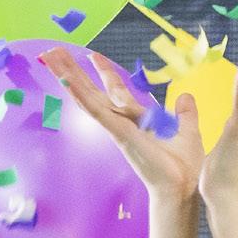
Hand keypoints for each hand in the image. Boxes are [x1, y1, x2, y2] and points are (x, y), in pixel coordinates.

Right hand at [45, 49, 203, 202]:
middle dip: (73, 70)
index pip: (116, 91)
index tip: (94, 55)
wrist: (181, 186)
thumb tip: (186, 96)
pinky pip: (96, 111)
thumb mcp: (187, 131)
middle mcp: (121, 122)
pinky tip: (65, 80)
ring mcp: (116, 127)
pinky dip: (80, 95)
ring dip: (67, 75)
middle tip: (55, 50)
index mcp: (137, 120)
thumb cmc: (183, 166)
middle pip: (92, 90)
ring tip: (50, 56)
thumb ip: (185, 113)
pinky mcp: (118, 133)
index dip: (105, 72)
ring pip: (87, 96)